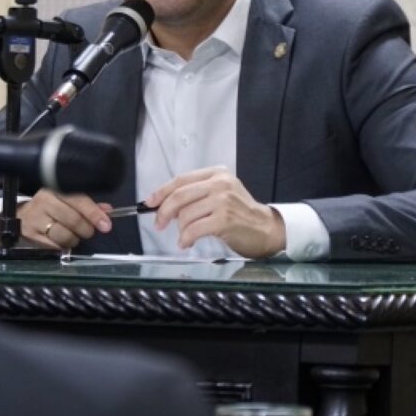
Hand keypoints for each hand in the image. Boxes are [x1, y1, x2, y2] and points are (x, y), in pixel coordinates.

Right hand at [16, 189, 112, 248]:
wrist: (22, 216)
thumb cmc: (49, 207)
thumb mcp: (66, 200)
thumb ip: (87, 205)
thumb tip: (107, 211)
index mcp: (55, 189)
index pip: (79, 201)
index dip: (94, 214)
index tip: (106, 225)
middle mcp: (44, 202)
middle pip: (73, 219)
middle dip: (86, 229)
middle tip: (87, 232)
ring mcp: (35, 219)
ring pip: (64, 235)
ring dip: (74, 240)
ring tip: (72, 236)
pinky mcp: (30, 235)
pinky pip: (54, 246)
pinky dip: (62, 247)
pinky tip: (61, 241)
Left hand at [146, 166, 286, 258]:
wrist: (266, 229)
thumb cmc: (240, 214)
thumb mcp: (221, 194)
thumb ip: (196, 194)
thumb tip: (163, 203)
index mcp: (217, 173)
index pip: (181, 180)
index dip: (162, 192)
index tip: (150, 203)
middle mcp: (220, 184)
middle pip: (179, 195)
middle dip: (164, 212)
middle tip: (158, 224)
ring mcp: (223, 201)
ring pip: (185, 214)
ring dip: (180, 229)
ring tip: (185, 236)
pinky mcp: (224, 220)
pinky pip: (193, 229)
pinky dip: (186, 238)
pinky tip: (187, 243)